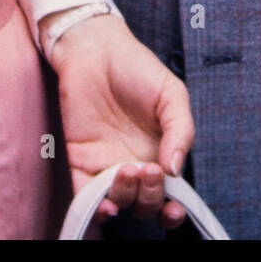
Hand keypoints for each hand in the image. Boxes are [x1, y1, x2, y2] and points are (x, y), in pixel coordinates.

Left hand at [49, 13, 194, 229]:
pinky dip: (94, 208)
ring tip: (128, 170)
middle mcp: (134, 165)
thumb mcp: (171, 94)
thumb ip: (181, 131)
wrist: (96, 49)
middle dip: (150, 198)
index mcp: (160, 155)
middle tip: (149, 170)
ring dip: (126, 198)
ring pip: (118, 202)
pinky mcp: (79, 159)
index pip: (168, 197)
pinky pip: (84, 194)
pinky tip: (105, 203)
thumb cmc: (137, 68)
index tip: (174, 208)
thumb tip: (176, 171)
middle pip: (144, 204)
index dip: (172, 213)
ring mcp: (106, 164)